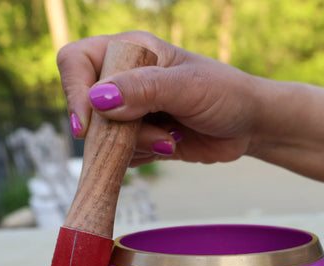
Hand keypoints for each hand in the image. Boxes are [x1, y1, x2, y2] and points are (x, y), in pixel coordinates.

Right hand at [57, 31, 262, 165]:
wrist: (248, 126)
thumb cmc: (226, 94)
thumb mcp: (188, 87)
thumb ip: (145, 90)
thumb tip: (98, 100)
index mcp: (131, 51)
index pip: (77, 62)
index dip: (74, 92)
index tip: (87, 127)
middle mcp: (125, 80)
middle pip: (87, 108)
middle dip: (117, 130)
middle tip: (158, 133)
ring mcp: (131, 111)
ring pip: (104, 138)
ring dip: (135, 146)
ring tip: (172, 136)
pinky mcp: (140, 138)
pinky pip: (121, 155)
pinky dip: (143, 156)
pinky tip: (171, 145)